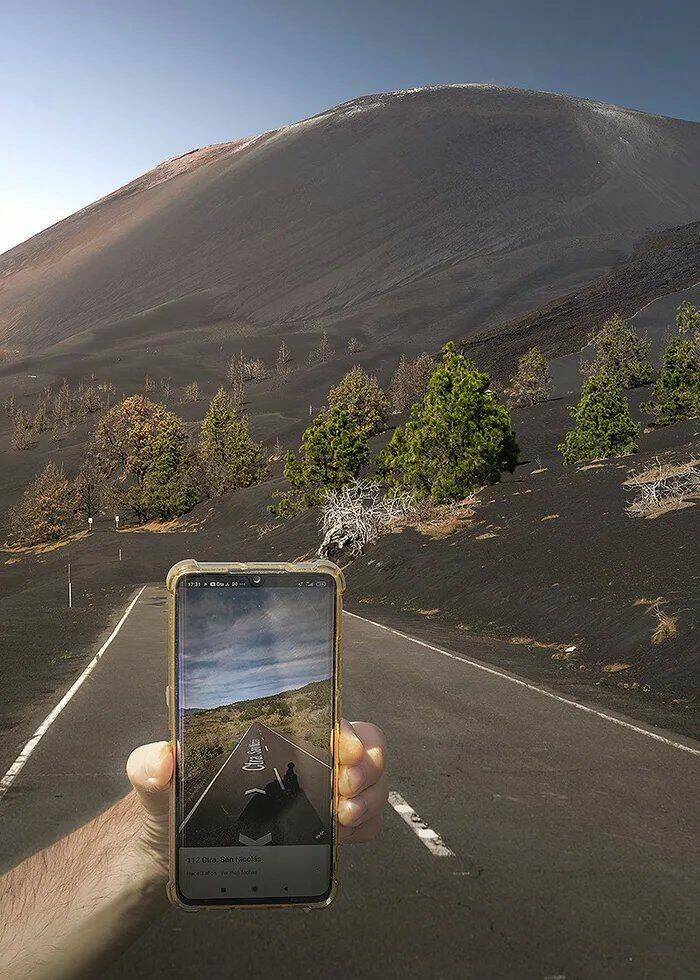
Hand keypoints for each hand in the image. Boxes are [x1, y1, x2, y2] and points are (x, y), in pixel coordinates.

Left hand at [126, 719, 386, 871]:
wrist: (174, 847)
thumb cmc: (170, 798)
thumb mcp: (154, 778)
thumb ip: (150, 763)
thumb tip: (160, 760)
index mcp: (277, 730)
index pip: (328, 717)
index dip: (348, 731)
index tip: (344, 752)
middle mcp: (306, 753)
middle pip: (364, 745)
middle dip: (368, 768)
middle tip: (343, 794)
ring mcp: (319, 789)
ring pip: (371, 781)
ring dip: (370, 799)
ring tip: (342, 819)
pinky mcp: (322, 825)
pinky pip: (364, 820)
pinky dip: (365, 826)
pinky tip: (344, 836)